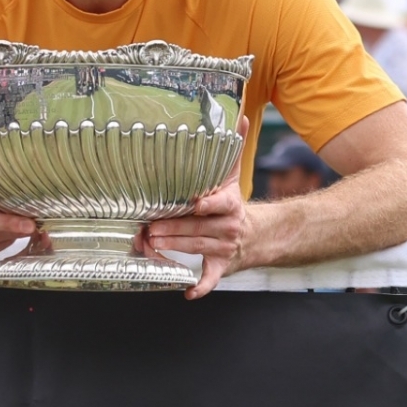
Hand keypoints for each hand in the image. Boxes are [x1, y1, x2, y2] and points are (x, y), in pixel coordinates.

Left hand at [143, 118, 250, 298]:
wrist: (257, 236)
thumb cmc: (233, 204)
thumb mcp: (233, 176)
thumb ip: (233, 147)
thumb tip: (236, 114)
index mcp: (230, 205)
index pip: (219, 204)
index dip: (208, 205)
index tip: (196, 204)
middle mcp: (227, 227)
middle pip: (198, 228)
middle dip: (173, 229)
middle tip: (149, 229)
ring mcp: (223, 249)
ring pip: (196, 248)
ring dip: (174, 248)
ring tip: (151, 244)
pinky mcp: (220, 267)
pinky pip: (210, 279)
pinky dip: (200, 287)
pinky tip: (187, 293)